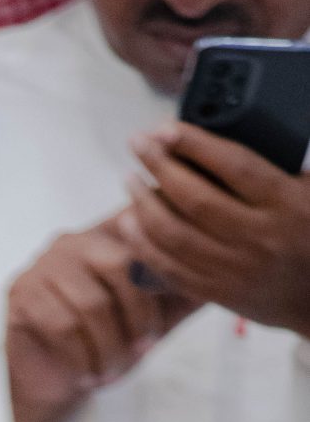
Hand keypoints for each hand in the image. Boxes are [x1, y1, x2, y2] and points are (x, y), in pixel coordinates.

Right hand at [6, 214, 197, 421]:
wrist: (50, 386)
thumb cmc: (101, 347)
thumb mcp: (151, 319)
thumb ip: (180, 293)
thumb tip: (223, 275)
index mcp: (106, 235)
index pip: (143, 235)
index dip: (160, 273)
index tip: (164, 322)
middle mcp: (72, 241)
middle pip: (119, 266)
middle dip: (137, 316)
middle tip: (143, 351)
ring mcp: (42, 266)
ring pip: (90, 302)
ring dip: (109, 345)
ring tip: (114, 372)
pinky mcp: (21, 295)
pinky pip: (61, 325)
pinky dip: (81, 356)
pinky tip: (89, 375)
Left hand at [122, 123, 309, 336]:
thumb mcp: (308, 189)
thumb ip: (275, 166)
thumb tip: (219, 137)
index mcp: (285, 202)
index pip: (233, 165)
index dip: (195, 144)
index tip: (164, 127)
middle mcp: (258, 236)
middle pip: (195, 199)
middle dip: (160, 166)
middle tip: (137, 143)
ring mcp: (235, 269)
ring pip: (176, 236)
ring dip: (144, 206)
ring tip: (129, 180)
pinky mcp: (218, 293)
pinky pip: (172, 270)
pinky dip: (145, 246)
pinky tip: (130, 224)